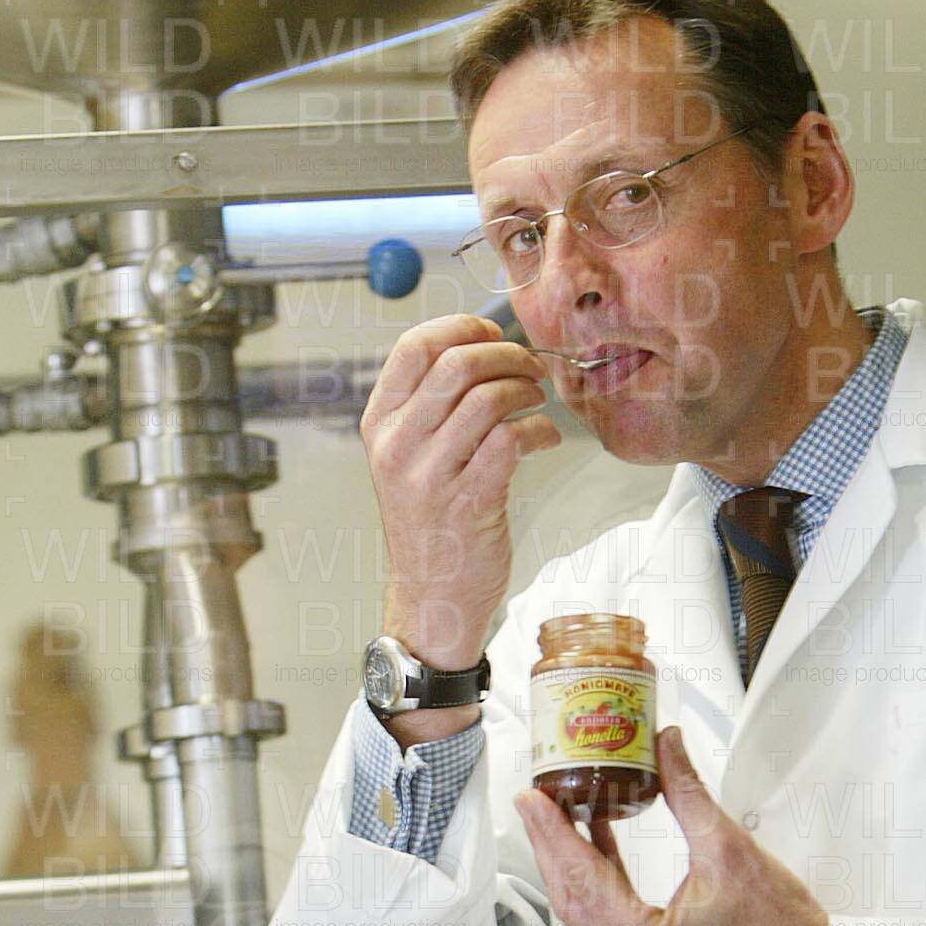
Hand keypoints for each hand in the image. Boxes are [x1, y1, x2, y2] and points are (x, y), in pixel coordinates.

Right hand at [360, 313, 562, 668]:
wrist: (431, 597)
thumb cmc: (431, 524)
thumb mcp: (410, 458)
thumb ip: (431, 407)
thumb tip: (481, 349)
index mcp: (380, 423)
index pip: (413, 346)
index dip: (461, 328)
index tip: (492, 333)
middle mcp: (397, 445)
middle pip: (456, 364)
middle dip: (506, 354)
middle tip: (530, 367)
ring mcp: (429, 475)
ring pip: (487, 399)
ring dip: (526, 390)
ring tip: (537, 401)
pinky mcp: (468, 502)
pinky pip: (510, 440)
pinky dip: (539, 430)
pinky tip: (545, 438)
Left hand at [513, 726, 837, 925]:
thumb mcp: (729, 849)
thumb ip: (687, 792)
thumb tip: (664, 746)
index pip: (581, 878)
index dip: (551, 832)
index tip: (531, 797)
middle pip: (572, 898)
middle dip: (551, 844)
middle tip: (535, 798)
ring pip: (585, 913)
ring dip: (572, 863)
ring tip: (560, 813)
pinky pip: (606, 924)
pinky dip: (597, 883)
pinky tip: (598, 844)